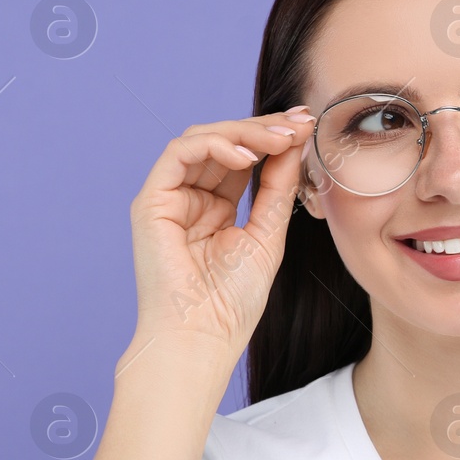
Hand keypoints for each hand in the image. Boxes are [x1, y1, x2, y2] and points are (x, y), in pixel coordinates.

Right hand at [126, 107, 315, 358]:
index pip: (245, 157)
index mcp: (217, 206)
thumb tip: (295, 144)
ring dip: (245, 132)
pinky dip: (215, 146)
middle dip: (265, 128)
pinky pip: (180, 153)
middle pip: (225, 142)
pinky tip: (247, 156)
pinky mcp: (151, 201)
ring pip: (202, 139)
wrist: (202, 337)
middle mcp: (191, 197)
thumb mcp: (268, 234)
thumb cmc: (232, 301)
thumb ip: (277, 189)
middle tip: (300, 123)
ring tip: (280, 138)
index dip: (274, 137)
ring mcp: (169, 197)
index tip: (308, 124)